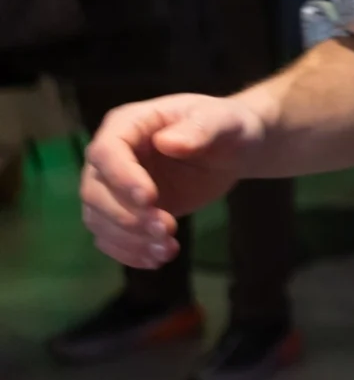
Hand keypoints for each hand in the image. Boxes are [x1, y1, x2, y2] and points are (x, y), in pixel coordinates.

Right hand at [80, 93, 270, 267]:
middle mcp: (111, 156)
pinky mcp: (124, 212)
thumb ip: (200, 129)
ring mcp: (113, 186)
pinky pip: (110, 237)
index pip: (107, 151)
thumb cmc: (225, 126)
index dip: (122, 178)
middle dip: (128, 216)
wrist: (233, 151)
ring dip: (129, 239)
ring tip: (168, 248)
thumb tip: (167, 142)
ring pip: (99, 219)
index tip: (150, 199)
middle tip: (168, 228)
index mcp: (128, 124)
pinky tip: (158, 258)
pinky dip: (130, 252)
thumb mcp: (223, 121)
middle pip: (95, 192)